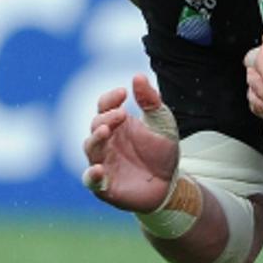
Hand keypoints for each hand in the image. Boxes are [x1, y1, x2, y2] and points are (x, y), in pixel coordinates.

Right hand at [82, 75, 180, 212]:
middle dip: (106, 118)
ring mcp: (103, 164)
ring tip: (106, 130)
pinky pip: (92, 181)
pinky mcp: (105, 187)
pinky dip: (92, 175)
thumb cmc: (161, 152)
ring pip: (91, 149)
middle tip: (121, 114)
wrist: (171, 184)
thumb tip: (138, 76)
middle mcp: (105, 142)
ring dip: (96, 139)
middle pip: (96, 125)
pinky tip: (98, 169)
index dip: (110, 99)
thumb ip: (150, 101)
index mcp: (116, 125)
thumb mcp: (162, 123)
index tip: (124, 93)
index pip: (104, 106)